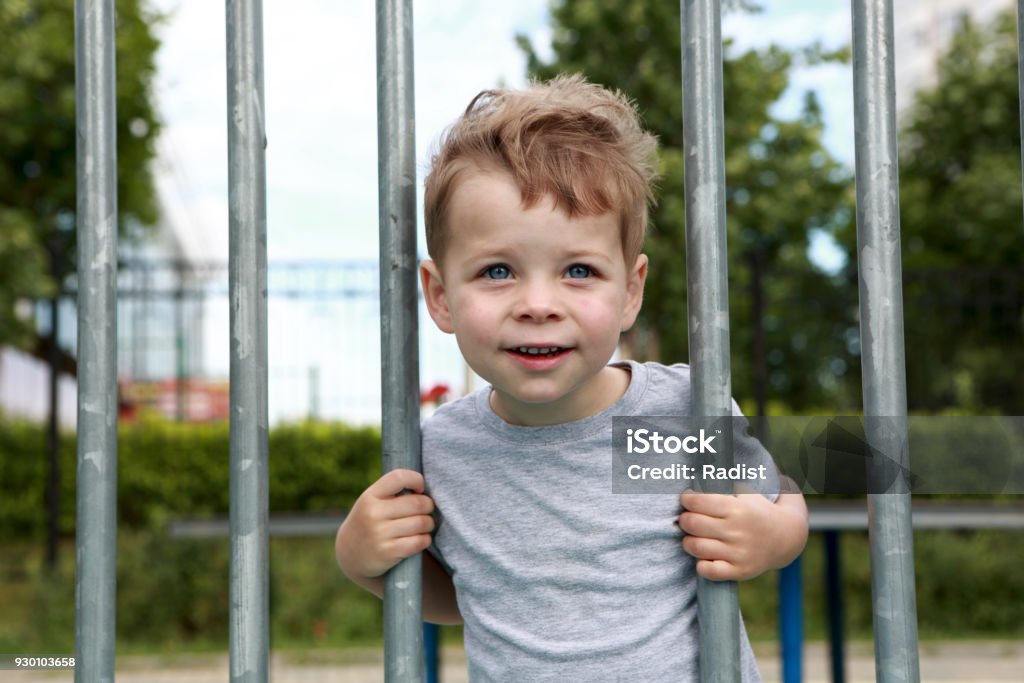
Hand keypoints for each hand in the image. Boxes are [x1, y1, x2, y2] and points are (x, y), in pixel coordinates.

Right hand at [335, 468, 435, 582]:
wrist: (349, 554)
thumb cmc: (368, 521)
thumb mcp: (371, 502)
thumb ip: (392, 492)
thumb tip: (424, 488)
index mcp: (370, 496)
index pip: (399, 477)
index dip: (416, 480)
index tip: (420, 489)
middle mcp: (373, 513)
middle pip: (417, 503)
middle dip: (429, 506)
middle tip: (427, 510)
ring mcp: (379, 534)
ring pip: (421, 523)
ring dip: (429, 524)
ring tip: (425, 525)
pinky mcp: (387, 552)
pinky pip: (419, 541)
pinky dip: (425, 539)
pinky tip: (421, 538)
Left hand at [678, 487, 807, 581]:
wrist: (787, 538)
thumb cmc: (759, 510)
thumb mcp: (747, 492)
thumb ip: (723, 484)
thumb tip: (697, 474)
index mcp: (738, 509)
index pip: (698, 501)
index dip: (687, 498)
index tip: (687, 498)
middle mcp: (737, 531)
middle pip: (692, 523)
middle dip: (685, 518)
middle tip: (688, 516)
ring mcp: (739, 554)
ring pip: (696, 547)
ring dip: (688, 541)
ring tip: (692, 536)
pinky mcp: (740, 572)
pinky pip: (708, 571)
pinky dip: (701, 564)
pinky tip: (704, 556)